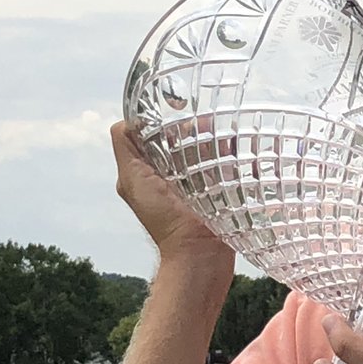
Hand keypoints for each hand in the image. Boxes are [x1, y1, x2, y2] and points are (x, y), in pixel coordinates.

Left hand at [110, 120, 234, 272]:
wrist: (199, 254)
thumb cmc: (164, 220)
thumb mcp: (133, 180)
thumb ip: (125, 149)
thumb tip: (128, 120)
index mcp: (146, 170)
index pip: (153, 132)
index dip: (162, 119)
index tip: (178, 109)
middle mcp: (170, 175)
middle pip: (180, 139)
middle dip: (193, 127)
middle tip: (207, 121)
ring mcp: (196, 183)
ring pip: (203, 149)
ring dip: (213, 139)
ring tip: (224, 132)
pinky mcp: (217, 191)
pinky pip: (223, 165)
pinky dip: (229, 154)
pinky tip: (237, 147)